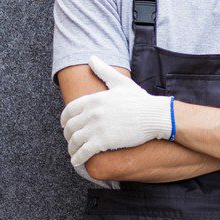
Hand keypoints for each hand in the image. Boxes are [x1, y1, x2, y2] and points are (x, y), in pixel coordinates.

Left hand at [60, 57, 174, 165]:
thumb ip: (104, 71)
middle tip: (71, 141)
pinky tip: (77, 161)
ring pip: (74, 141)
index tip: (65, 126)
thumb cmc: (140, 100)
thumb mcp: (121, 82)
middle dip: (68, 136)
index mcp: (94, 99)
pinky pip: (83, 152)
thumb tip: (92, 57)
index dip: (64, 120)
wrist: (155, 115)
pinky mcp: (103, 142)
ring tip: (74, 153)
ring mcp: (96, 127)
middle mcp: (91, 112)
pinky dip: (77, 158)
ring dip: (72, 149)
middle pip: (70, 127)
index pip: (69, 110)